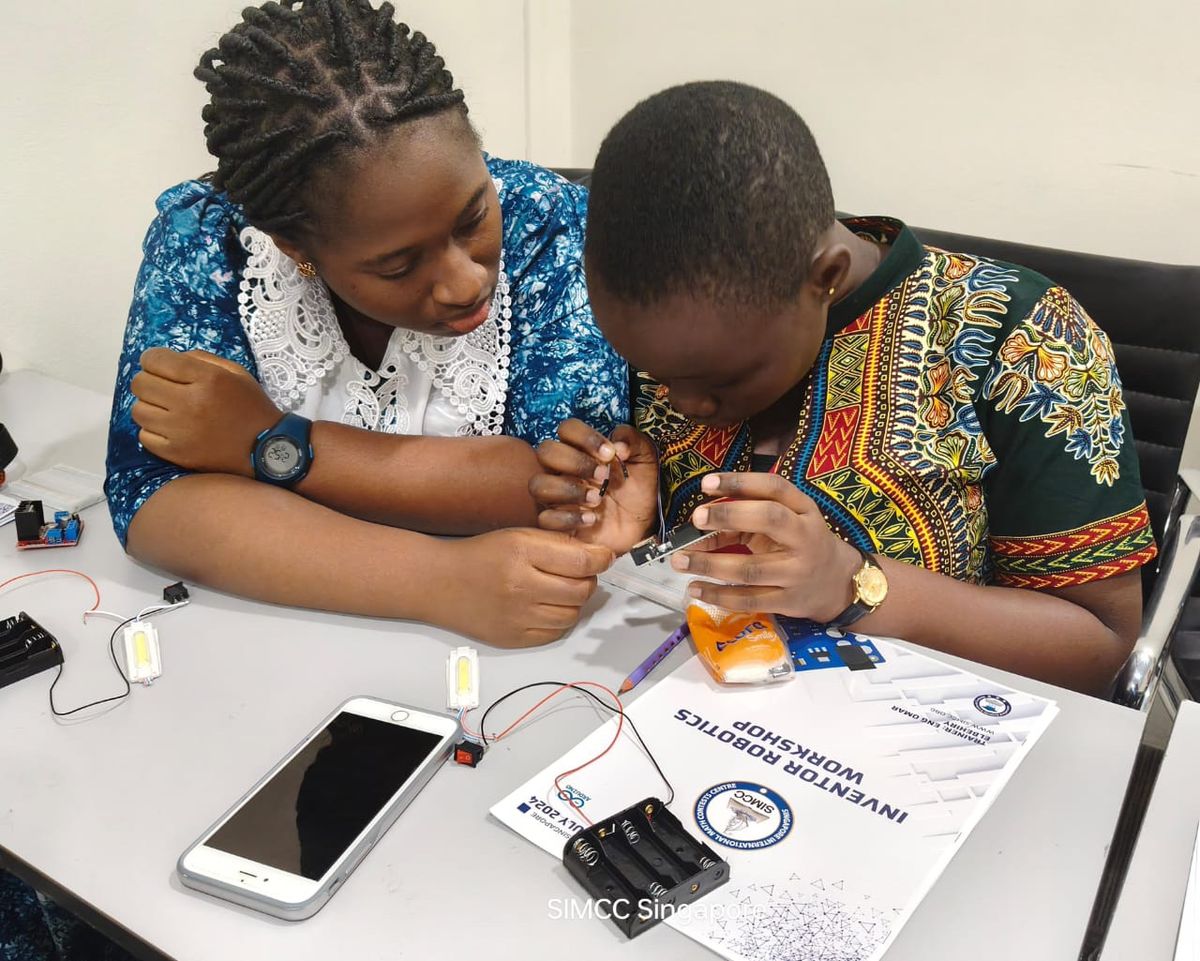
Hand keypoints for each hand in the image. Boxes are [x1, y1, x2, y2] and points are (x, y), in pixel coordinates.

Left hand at [131, 348, 280, 475]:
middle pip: (140, 383)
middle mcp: (190, 403)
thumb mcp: (236, 373)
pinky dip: (153, 430)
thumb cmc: (251, 407)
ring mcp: (181, 430)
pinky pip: (144, 435)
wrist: (267, 449)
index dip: (153, 359)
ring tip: (167, 410)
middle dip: (149, 381)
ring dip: (150, 406)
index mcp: (207, 379)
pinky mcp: (177, 453)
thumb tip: (170, 359)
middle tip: (163, 388)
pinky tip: (171, 429)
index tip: (159, 364)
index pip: (155, 360)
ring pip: (138, 410)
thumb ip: (202, 360)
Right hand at [434, 528, 614, 646]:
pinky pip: (555, 633)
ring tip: (561, 589)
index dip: (601, 559)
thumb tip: (597, 555)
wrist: (440, 583)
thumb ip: (557, 543)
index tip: (604, 557)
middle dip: (588, 579)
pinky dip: (559, 619)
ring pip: (573, 614)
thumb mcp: (517, 536)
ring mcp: (517, 617)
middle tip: (580, 572)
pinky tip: (548, 606)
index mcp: (522, 552)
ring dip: (575, 601)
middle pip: (582, 590)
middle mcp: (521, 587)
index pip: (582, 562)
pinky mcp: (514, 638)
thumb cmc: (479, 556)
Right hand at [529, 419, 658, 554]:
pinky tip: (591, 519)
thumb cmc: (637, 493)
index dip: (585, 436)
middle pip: (546, 451)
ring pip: (538, 484)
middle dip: (575, 461)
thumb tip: (619, 442)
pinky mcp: (557, 524)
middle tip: (603, 475)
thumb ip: (635, 442)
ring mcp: (557, 497)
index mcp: (582, 450)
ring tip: (597, 499)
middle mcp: (564, 470)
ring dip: (568, 489)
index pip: (567, 429)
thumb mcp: (646, 463)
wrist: (641, 529)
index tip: (610, 453)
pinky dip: (568, 518)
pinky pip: (545, 518)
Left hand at [670, 472, 863, 620]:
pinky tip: (695, 589)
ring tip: (680, 560)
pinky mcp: (787, 602)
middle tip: (696, 518)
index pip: (774, 488)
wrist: (836, 583)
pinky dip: (718, 596)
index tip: (706, 483)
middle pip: (769, 519)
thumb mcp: (786, 520)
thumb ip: (748, 515)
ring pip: (750, 568)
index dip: (740, 482)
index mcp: (803, 511)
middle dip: (728, 516)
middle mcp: (804, 538)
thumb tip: (702, 520)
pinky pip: (748, 600)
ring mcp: (796, 573)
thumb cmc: (800, 542)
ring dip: (710, 564)